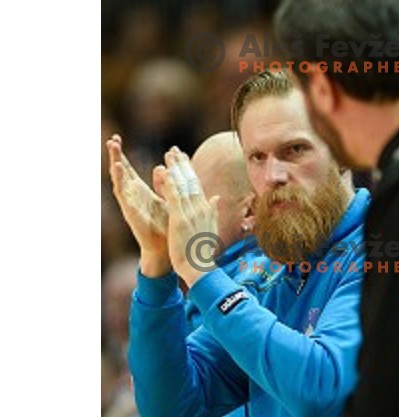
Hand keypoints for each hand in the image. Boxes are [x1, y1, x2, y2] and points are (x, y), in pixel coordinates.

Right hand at [107, 134, 170, 276]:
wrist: (167, 249)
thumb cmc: (167, 226)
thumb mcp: (168, 200)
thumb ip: (166, 184)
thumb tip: (163, 167)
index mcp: (141, 193)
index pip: (129, 170)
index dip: (123, 156)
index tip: (117, 138)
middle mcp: (133, 196)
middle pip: (121, 172)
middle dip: (116, 155)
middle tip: (113, 138)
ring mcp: (130, 203)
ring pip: (120, 180)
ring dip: (116, 163)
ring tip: (113, 147)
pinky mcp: (131, 211)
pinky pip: (123, 194)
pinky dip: (120, 180)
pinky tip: (117, 168)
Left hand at [155, 146, 220, 287]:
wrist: (200, 267)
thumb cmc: (203, 253)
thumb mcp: (209, 229)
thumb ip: (213, 211)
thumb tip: (216, 197)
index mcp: (206, 210)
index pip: (197, 185)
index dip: (190, 171)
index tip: (184, 158)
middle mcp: (200, 208)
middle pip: (191, 181)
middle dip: (183, 164)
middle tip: (175, 149)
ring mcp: (191, 213)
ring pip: (183, 185)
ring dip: (176, 168)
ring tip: (169, 154)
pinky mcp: (180, 219)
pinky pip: (174, 197)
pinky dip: (170, 183)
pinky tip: (165, 171)